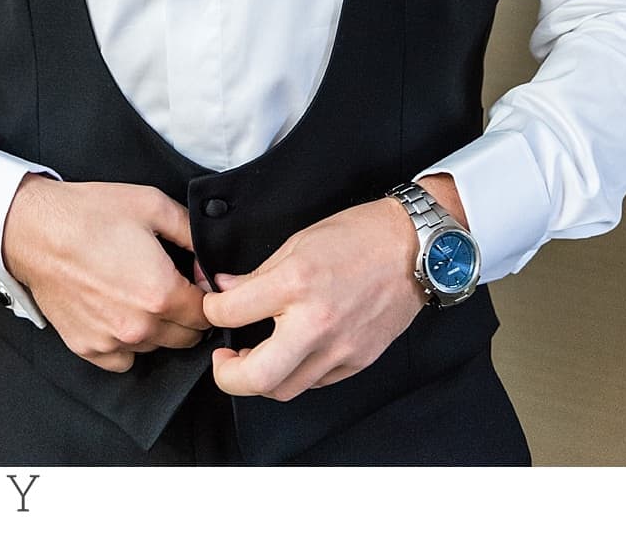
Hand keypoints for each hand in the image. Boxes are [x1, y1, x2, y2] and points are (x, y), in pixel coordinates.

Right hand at [0, 176, 211, 371]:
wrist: (33, 229)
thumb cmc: (86, 215)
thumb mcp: (151, 205)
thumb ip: (192, 233)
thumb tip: (211, 258)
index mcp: (162, 293)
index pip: (208, 314)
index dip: (204, 294)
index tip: (191, 281)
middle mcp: (140, 326)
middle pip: (187, 337)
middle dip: (183, 313)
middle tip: (162, 284)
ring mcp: (112, 341)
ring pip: (155, 347)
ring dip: (154, 327)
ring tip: (132, 293)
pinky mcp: (88, 347)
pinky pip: (123, 359)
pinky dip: (124, 342)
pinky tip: (114, 312)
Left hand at [201, 183, 450, 400]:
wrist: (414, 248)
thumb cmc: (357, 237)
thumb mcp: (296, 242)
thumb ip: (256, 274)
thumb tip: (223, 290)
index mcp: (295, 284)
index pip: (230, 313)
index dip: (211, 310)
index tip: (214, 307)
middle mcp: (316, 323)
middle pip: (257, 376)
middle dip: (227, 376)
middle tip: (222, 361)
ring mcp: (341, 348)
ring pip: (286, 389)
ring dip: (262, 378)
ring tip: (254, 358)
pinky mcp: (359, 360)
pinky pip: (316, 382)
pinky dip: (295, 373)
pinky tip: (291, 353)